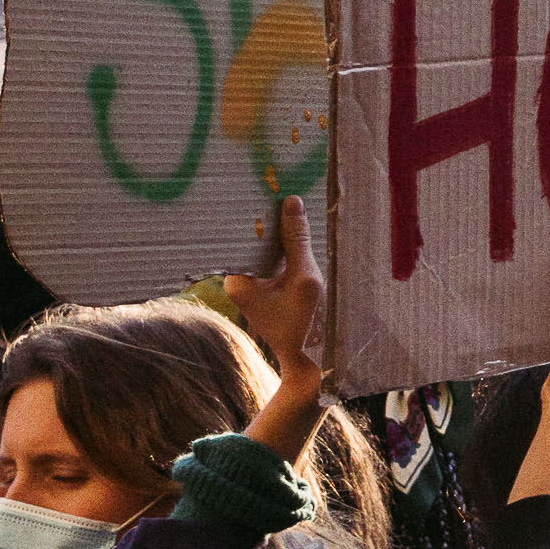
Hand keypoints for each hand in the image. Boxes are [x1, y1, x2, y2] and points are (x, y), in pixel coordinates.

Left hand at [229, 195, 329, 460]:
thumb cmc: (307, 326)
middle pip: (252, 240)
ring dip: (281, 234)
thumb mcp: (306, 278)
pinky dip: (287, 250)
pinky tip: (300, 232)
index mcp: (237, 280)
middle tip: (282, 189)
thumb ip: (297, 240)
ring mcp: (252, 286)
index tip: (263, 184)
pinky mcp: (266, 290)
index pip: (241, 235)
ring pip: (265, 249)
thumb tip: (291, 201)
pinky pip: (274, 261)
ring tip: (293, 206)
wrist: (311, 364)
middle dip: (269, 220)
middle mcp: (238, 281)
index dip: (254, 210)